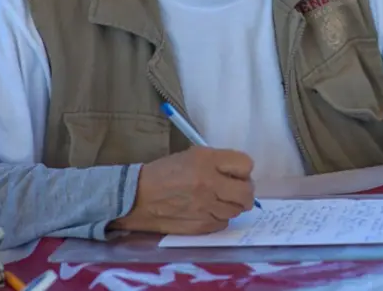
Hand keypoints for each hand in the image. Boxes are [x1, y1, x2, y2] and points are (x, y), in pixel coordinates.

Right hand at [110, 146, 255, 234]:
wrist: (136, 197)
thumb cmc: (165, 172)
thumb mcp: (193, 155)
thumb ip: (219, 162)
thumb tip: (240, 174)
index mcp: (207, 161)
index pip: (246, 164)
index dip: (243, 170)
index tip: (236, 173)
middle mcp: (209, 184)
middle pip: (247, 192)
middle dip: (245, 192)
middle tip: (236, 191)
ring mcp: (205, 207)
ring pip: (236, 210)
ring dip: (232, 205)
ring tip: (218, 201)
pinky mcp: (199, 226)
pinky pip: (222, 223)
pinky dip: (219, 218)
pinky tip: (207, 212)